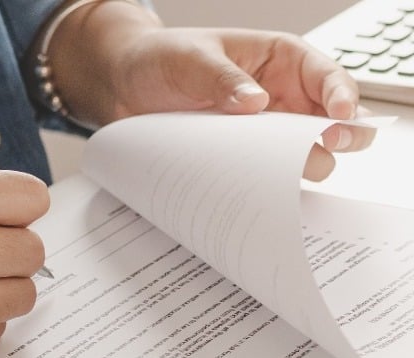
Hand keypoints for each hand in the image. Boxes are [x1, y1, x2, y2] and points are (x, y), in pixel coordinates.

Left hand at [46, 2, 374, 180]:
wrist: (123, 85)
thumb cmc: (159, 58)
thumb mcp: (189, 59)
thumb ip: (221, 78)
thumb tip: (256, 101)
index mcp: (278, 59)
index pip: (326, 76)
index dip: (341, 97)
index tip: (340, 119)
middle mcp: (279, 95)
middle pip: (327, 121)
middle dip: (334, 137)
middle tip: (322, 154)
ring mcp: (263, 129)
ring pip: (302, 153)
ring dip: (300, 166)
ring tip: (287, 177)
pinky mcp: (241, 155)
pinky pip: (266, 173)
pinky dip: (269, 184)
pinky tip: (263, 193)